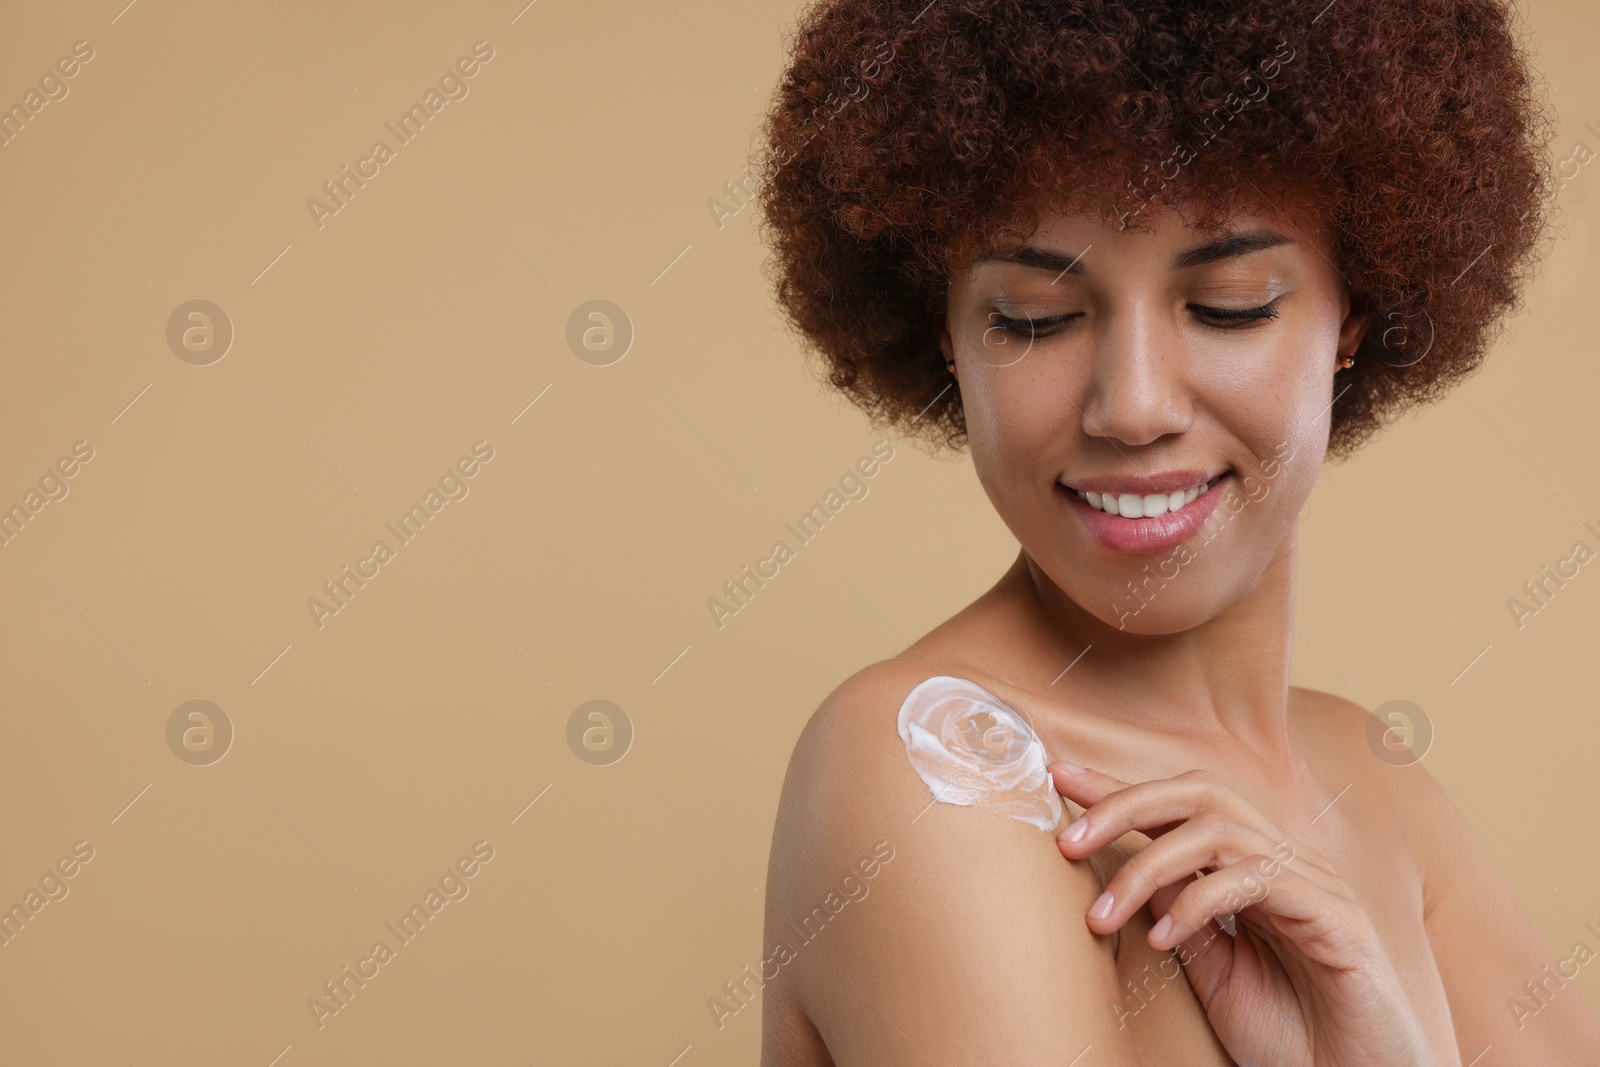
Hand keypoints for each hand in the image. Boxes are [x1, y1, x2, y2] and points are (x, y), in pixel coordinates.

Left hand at [1049, 762, 1443, 1066]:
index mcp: (1254, 870)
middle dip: (1125, 806)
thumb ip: (1180, 919)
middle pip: (1200, 793)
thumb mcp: (1215, 974)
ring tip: (1103, 916)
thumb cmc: (1293, 1039)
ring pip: (1221, 829)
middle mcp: (1287, 863)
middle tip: (1067, 842)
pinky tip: (1163, 939)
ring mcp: (1316, 884)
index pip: (1181, 808)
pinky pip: (1259, 879)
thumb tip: (1133, 874)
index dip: (1118, 789)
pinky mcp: (1339, 918)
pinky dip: (1199, 901)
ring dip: (1148, 864)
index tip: (1059, 776)